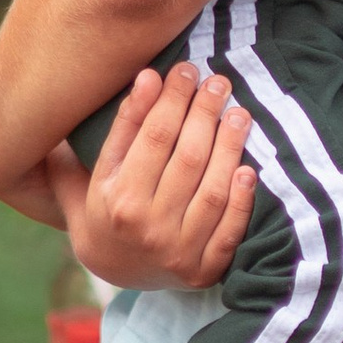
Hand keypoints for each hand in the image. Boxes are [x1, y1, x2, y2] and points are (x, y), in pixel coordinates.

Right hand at [48, 63, 257, 291]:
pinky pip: (229, 231)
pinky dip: (241, 199)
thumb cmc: (102, 208)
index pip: (154, 136)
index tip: (186, 70)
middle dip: (205, 112)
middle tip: (218, 82)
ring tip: (238, 113)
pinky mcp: (202, 271)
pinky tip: (248, 168)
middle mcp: (146, 227)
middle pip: (187, 157)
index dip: (173, 98)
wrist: (113, 272)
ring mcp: (177, 252)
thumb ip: (118, 126)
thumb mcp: (94, 170)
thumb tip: (146, 76)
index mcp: (116, 200)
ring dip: (230, 146)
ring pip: (212, 189)